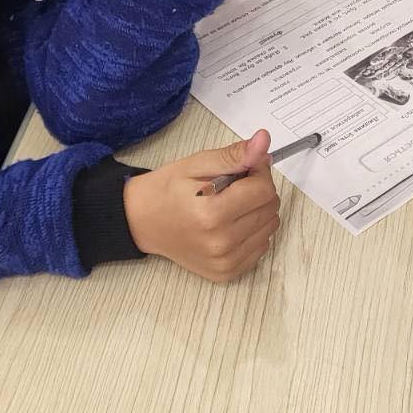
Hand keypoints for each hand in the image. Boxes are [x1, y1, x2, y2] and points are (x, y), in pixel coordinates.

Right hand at [123, 132, 279, 282]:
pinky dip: (253, 232)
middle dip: (258, 191)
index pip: (264, 189)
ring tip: (230, 205)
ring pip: (270, 227)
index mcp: (212, 213)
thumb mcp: (197, 164)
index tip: (243, 168)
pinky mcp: (227, 272)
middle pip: (271, 209)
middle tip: (234, 186)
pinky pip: (261, 246)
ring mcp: (225, 261)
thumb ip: (233, 155)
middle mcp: (221, 242)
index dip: (258, 172)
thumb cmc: (168, 190)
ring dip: (257, 211)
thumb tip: (264, 140)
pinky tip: (231, 224)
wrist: (142, 222)